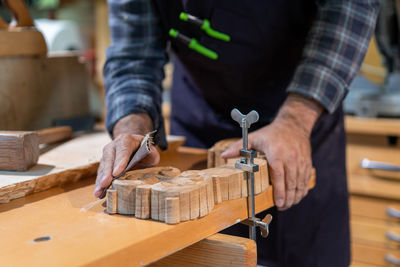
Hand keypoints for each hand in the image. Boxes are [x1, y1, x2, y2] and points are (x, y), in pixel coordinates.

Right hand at [94, 114, 159, 197]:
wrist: (135, 147)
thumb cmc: (144, 150)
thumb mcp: (151, 151)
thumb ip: (150, 154)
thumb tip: (147, 160)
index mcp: (126, 140)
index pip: (123, 150)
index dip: (120, 162)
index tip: (116, 173)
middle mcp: (114, 146)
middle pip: (109, 159)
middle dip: (107, 172)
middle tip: (105, 184)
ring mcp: (107, 154)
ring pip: (103, 167)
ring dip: (100, 180)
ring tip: (98, 191)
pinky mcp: (103, 163)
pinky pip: (100, 173)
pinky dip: (99, 182)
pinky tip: (98, 192)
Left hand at [221, 94, 321, 209]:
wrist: (293, 125)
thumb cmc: (271, 133)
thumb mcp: (254, 138)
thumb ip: (238, 147)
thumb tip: (223, 156)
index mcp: (276, 153)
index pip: (278, 175)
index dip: (279, 191)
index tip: (278, 202)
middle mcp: (290, 157)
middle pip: (291, 183)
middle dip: (287, 198)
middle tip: (281, 207)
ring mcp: (301, 160)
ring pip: (300, 183)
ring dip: (295, 197)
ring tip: (288, 205)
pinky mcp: (307, 162)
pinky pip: (306, 179)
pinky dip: (302, 190)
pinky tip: (297, 196)